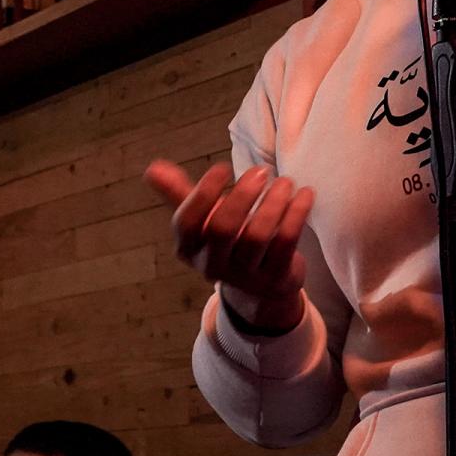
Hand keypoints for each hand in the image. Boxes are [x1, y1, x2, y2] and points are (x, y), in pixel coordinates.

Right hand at [144, 160, 313, 332]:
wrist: (259, 287)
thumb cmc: (228, 241)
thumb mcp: (202, 220)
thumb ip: (179, 194)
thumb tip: (151, 169)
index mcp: (188, 249)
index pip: (187, 222)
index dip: (203, 193)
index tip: (224, 168)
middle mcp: (213, 266)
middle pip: (223, 228)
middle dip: (242, 195)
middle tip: (261, 171)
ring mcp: (245, 276)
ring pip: (258, 235)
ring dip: (274, 203)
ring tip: (285, 182)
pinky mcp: (275, 279)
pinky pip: (286, 243)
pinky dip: (296, 215)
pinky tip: (304, 194)